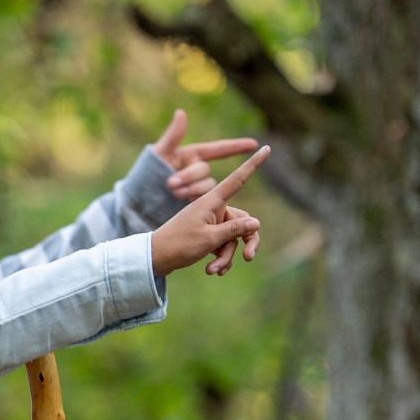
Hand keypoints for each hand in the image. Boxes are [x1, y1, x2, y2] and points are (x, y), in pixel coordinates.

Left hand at [150, 146, 269, 275]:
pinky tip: (213, 271)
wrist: (153, 260)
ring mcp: (209, 222)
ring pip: (232, 238)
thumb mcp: (209, 239)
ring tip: (213, 270)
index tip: (267, 147)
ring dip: (226, 256)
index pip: (238, 179)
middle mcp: (213, 208)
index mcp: (212, 201)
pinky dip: (220, 258)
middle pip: (243, 222)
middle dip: (246, 241)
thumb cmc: (178, 245)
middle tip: (249, 257)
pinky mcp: (206, 235)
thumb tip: (256, 222)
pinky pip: (222, 245)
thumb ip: (234, 230)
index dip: (253, 164)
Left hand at [151, 109, 260, 199]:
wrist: (137, 199)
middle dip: (189, 176)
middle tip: (170, 182)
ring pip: (205, 187)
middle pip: (205, 171)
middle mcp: (197, 170)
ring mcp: (196, 186)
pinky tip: (179, 200)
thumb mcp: (157, 154)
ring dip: (190, 188)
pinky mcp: (194, 202)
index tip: (254, 144)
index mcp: (191, 155)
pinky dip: (192, 199)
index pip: (218, 149)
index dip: (236, 147)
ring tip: (171, 191)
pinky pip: (201, 199)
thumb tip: (181, 112)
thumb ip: (171, 136)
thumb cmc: (145, 172)